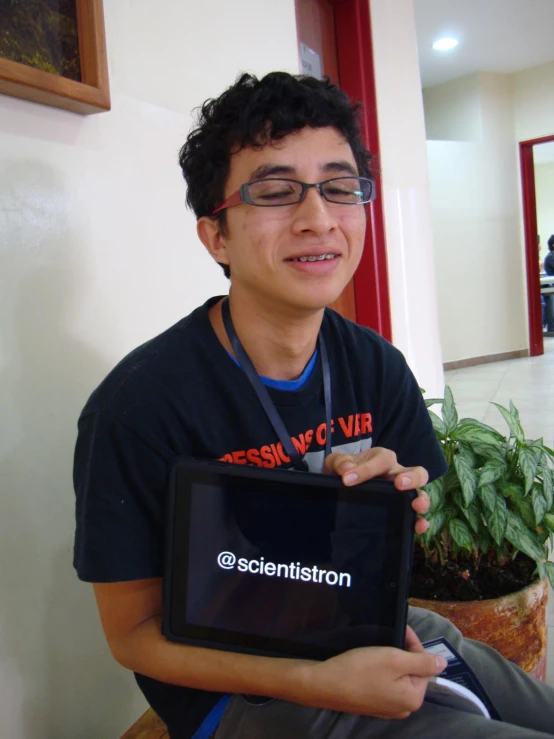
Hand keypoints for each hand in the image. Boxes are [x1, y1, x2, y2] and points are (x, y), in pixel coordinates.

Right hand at [297, 626, 445, 718]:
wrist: (324, 684)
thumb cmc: (360, 670)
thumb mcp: (393, 659)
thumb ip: (422, 661)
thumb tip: (443, 663)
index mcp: (413, 699)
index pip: (423, 665)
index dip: (412, 645)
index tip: (401, 629)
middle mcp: (403, 708)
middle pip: (410, 672)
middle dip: (401, 653)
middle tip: (387, 638)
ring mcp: (386, 708)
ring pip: (396, 677)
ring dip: (389, 660)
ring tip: (376, 648)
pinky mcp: (372, 704)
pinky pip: (383, 684)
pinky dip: (379, 671)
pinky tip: (366, 662)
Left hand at [323, 447, 430, 534]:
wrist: (340, 487)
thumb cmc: (343, 471)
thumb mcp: (336, 463)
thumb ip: (339, 462)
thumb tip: (346, 469)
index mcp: (381, 459)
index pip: (382, 460)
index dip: (367, 469)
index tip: (347, 479)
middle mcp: (396, 474)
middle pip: (416, 472)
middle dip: (411, 478)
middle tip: (399, 484)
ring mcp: (402, 493)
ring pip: (419, 493)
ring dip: (421, 499)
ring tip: (416, 505)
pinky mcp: (400, 510)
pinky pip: (414, 516)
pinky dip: (419, 521)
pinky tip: (418, 526)